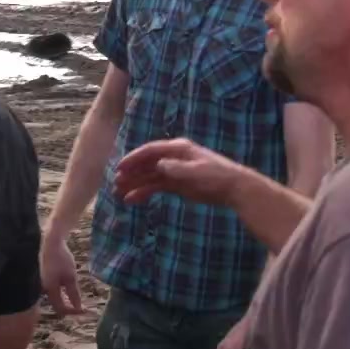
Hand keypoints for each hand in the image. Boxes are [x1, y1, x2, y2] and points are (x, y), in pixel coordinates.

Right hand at [39, 229, 84, 314]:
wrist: (50, 242)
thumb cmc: (61, 258)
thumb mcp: (71, 277)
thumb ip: (74, 294)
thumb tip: (78, 307)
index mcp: (48, 290)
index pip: (60, 308)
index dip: (73, 311)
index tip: (84, 310)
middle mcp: (41, 290)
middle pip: (55, 305)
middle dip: (69, 307)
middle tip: (81, 306)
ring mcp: (39, 284)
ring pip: (52, 298)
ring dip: (64, 300)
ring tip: (75, 298)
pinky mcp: (39, 279)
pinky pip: (49, 291)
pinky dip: (59, 293)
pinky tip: (66, 289)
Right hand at [113, 138, 246, 206]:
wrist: (233, 188)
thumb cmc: (217, 176)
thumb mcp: (197, 172)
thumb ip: (177, 168)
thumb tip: (158, 165)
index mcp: (178, 149)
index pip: (151, 151)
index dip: (134, 158)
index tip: (120, 168)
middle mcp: (173, 158)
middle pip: (146, 163)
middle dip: (131, 173)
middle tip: (116, 183)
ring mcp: (174, 171)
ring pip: (149, 176)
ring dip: (134, 183)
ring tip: (120, 194)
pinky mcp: (176, 184)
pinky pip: (156, 186)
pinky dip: (144, 192)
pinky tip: (133, 199)